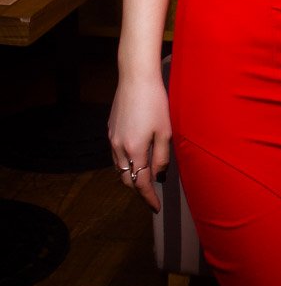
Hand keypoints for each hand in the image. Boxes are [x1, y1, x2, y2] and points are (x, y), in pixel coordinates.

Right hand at [108, 73, 171, 212]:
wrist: (135, 78)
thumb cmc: (155, 102)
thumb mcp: (165, 131)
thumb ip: (162, 156)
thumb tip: (158, 174)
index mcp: (135, 149)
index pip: (141, 182)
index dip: (148, 197)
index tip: (156, 207)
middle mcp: (119, 147)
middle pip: (126, 178)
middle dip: (138, 189)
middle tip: (151, 195)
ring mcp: (112, 138)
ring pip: (118, 167)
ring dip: (130, 176)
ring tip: (144, 178)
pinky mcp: (110, 129)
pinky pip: (115, 154)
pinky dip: (124, 162)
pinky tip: (134, 158)